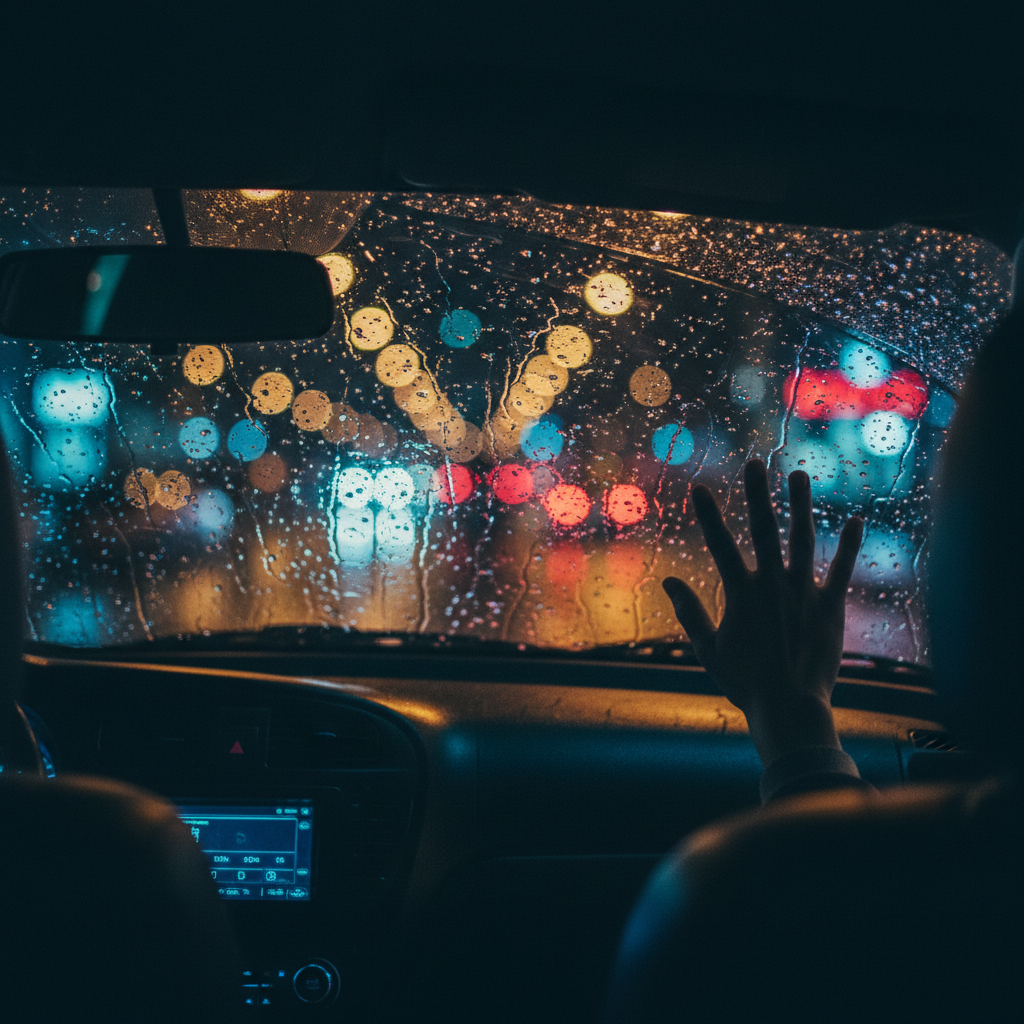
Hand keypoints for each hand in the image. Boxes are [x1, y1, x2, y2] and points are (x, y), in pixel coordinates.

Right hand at [663, 460, 862, 764]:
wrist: (790, 707)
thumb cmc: (745, 682)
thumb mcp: (707, 649)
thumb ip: (689, 612)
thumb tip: (669, 583)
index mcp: (741, 593)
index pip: (719, 545)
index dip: (707, 515)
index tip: (697, 488)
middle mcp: (773, 585)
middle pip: (764, 529)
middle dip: (757, 493)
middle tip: (754, 462)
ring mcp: (804, 593)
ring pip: (803, 540)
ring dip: (801, 506)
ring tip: (799, 476)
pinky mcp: (831, 607)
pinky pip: (843, 570)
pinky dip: (849, 545)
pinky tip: (856, 520)